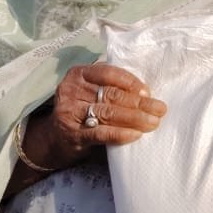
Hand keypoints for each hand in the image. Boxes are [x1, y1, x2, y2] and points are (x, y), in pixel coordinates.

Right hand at [23, 64, 166, 169]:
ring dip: (135, 118)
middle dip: (139, 102)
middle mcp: (72, 90)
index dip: (131, 82)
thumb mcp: (89, 91)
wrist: (52, 139)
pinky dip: (120, 134)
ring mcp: (70, 112)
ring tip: (153, 122)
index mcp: (79, 74)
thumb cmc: (80, 110)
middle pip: (112, 94)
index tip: (148, 91)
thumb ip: (109, 86)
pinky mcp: (72, 134)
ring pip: (109, 112)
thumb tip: (146, 92)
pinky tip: (135, 135)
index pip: (109, 73)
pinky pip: (101, 133)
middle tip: (160, 109)